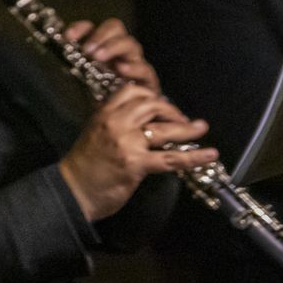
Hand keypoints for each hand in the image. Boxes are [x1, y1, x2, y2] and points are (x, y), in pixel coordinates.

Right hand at [58, 83, 217, 221]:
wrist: (73, 190)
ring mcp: (127, 142)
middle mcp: (116, 123)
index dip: (152, 96)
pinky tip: (209, 155)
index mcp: (104, 113)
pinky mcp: (137, 163)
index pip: (132, 92)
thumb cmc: (84, 165)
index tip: (162, 105)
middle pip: (152, 105)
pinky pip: (171, 158)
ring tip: (201, 127)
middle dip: (171, 110)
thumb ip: (115, 121)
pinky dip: (193, 157)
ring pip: (164, 128)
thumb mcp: (95, 132)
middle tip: (182, 119)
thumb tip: (142, 118)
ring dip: (187, 128)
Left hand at [63, 18, 160, 92]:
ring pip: (130, 44)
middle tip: (87, 50)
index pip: (93, 27)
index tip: (67, 36)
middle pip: (115, 28)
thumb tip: (60, 53)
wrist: (122, 121)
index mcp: (102, 47)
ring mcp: (135, 63)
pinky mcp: (148, 80)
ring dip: (113, 47)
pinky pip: (145, 69)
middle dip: (100, 35)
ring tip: (98, 57)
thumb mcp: (83, 81)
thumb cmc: (102, 99)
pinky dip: (133, 67)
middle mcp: (119, 51)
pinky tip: (121, 68)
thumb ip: (75, 66)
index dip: (81, 28)